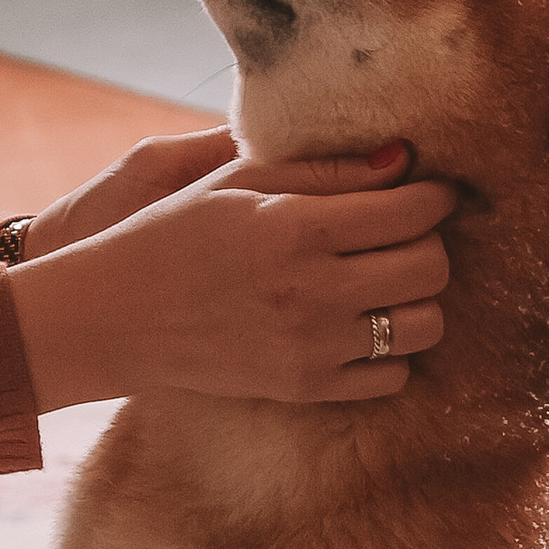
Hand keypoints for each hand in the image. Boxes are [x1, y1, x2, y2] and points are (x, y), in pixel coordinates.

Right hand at [3, 141, 455, 411]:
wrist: (114, 317)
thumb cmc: (170, 234)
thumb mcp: (234, 181)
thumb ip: (322, 169)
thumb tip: (404, 159)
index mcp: (295, 226)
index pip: (412, 211)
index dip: (434, 196)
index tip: (427, 192)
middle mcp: (312, 290)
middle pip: (431, 267)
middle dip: (431, 243)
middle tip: (404, 235)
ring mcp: (312, 347)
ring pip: (424, 326)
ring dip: (417, 299)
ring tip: (386, 282)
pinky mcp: (306, 389)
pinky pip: (392, 377)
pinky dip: (389, 352)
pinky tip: (359, 325)